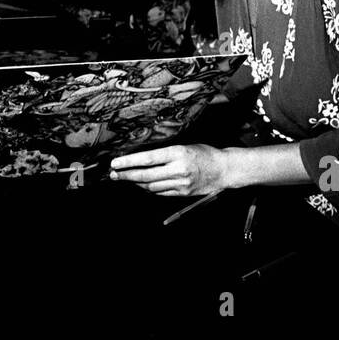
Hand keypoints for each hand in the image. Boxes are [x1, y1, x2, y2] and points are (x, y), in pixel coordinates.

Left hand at [108, 144, 232, 195]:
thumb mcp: (185, 146)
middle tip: (113, 174)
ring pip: (151, 186)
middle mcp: (178, 169)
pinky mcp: (183, 193)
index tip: (115, 163)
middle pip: (146, 175)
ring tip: (126, 178)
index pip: (147, 158)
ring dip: (136, 183)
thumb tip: (142, 157)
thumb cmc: (205, 154)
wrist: (225, 169)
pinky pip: (160, 192)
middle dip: (126, 175)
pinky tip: (142, 184)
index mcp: (178, 153)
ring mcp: (180, 183)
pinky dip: (149, 189)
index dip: (129, 162)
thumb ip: (165, 153)